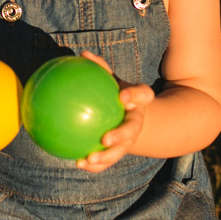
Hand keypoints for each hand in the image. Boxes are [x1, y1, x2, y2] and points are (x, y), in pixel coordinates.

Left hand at [75, 52, 153, 172]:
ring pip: (120, 151)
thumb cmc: (116, 93)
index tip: (123, 97)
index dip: (135, 96)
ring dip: (105, 158)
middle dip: (120, 136)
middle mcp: (137, 122)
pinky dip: (95, 165)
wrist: (128, 115)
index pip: (142, 95)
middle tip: (105, 139)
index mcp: (139, 102)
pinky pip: (108, 160)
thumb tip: (83, 54)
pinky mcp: (119, 151)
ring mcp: (129, 140)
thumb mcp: (111, 78)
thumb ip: (100, 68)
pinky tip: (78, 163)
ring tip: (88, 158)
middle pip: (132, 131)